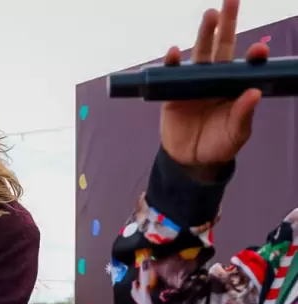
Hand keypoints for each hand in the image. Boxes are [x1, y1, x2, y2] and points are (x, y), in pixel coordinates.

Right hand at [160, 0, 268, 178]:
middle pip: (222, 46)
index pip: (246, 65)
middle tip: (230, 1)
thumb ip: (243, 115)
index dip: (253, 56)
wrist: (190, 160)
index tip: (259, 52)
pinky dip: (172, 62)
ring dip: (204, 34)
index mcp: (235, 86)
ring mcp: (194, 83)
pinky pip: (172, 74)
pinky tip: (175, 51)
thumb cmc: (219, 144)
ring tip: (210, 15)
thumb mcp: (236, 134)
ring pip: (200, 53)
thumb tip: (253, 93)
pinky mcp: (173, 92)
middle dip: (226, 24)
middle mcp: (216, 78)